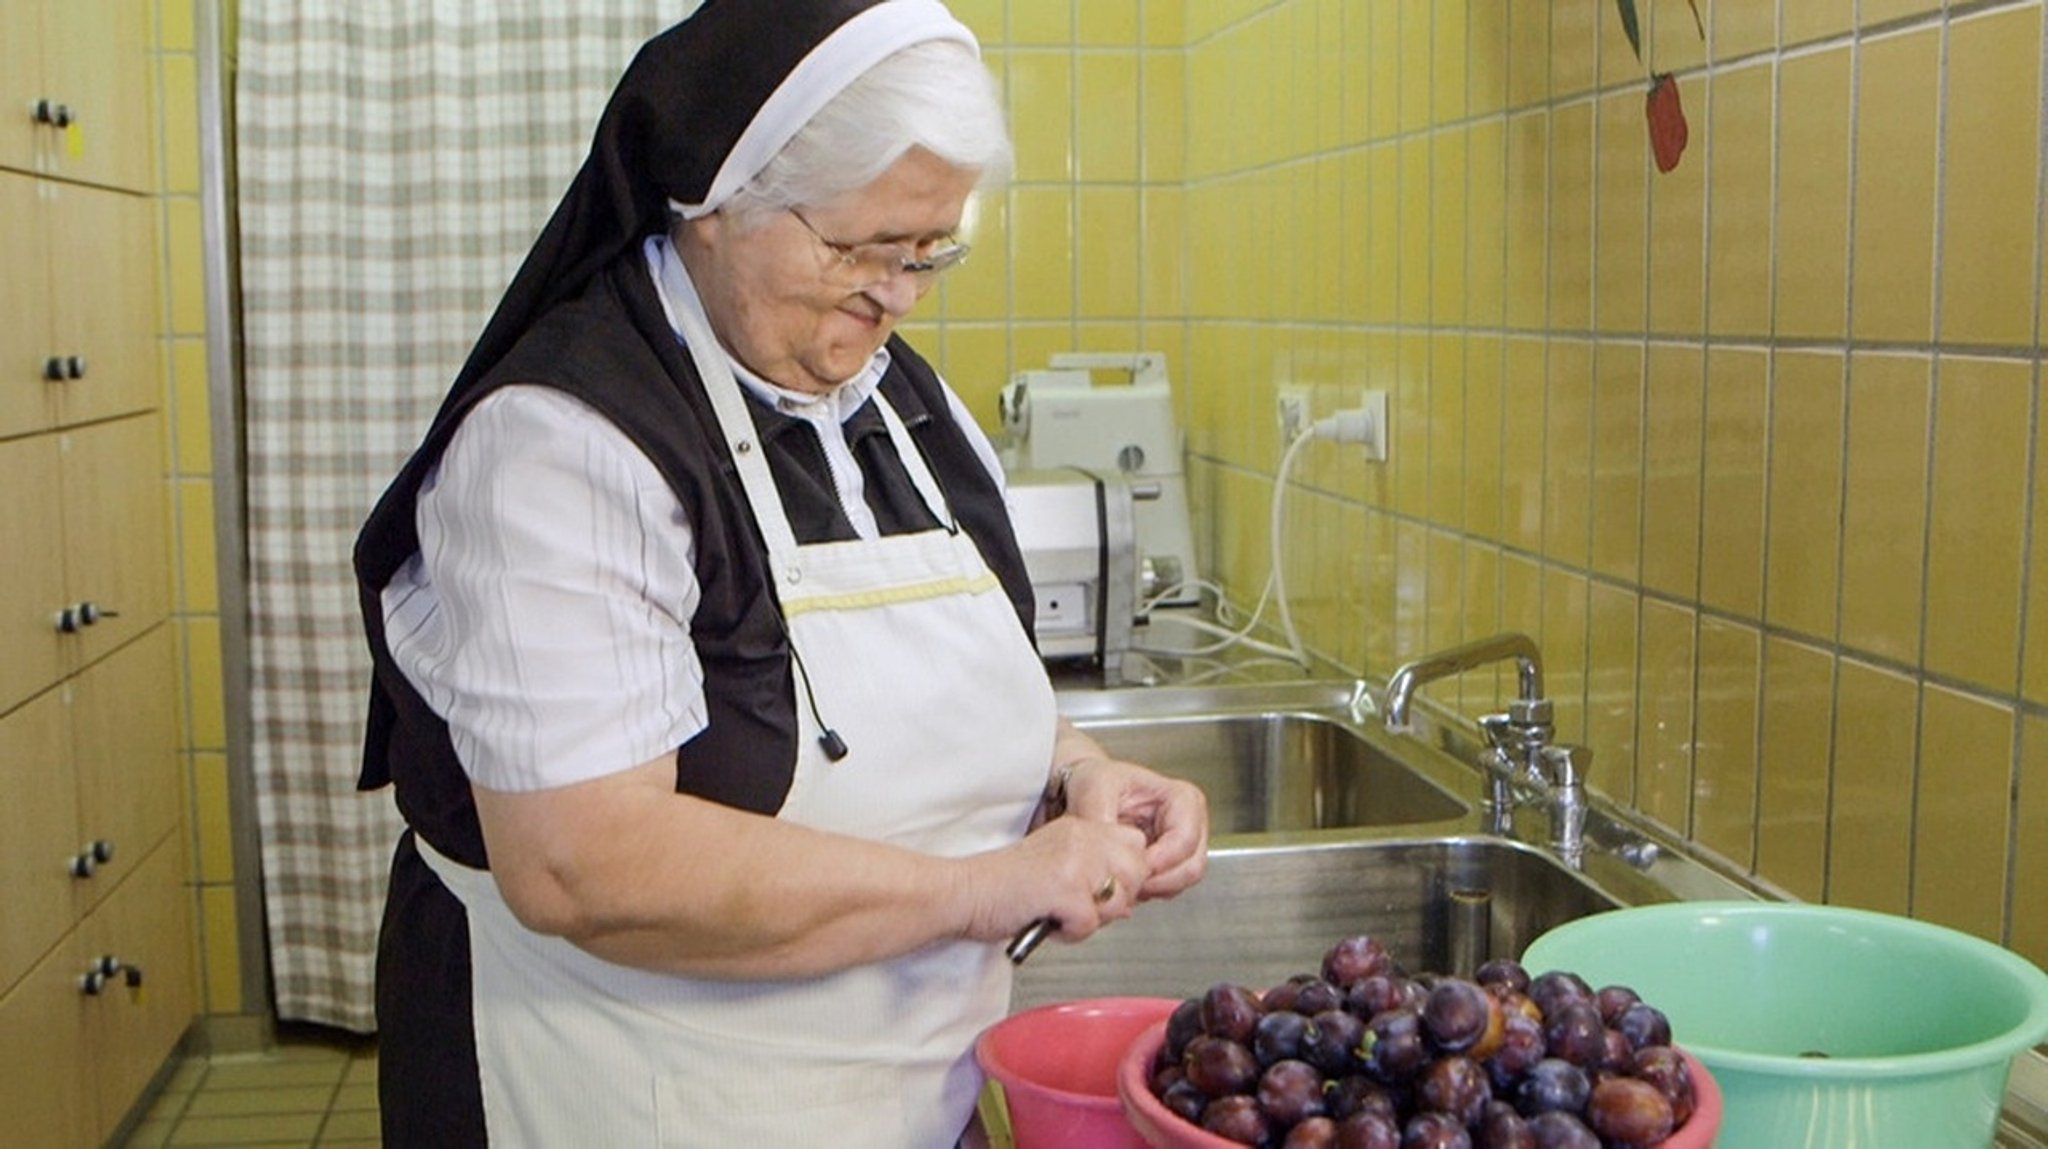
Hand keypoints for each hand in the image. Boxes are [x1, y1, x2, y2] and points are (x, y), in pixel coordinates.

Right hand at [963, 815, 1151, 943]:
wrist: (963, 893)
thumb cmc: (1000, 887)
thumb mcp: (1055, 866)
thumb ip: (1093, 875)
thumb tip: (1127, 903)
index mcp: (1078, 828)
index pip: (1135, 846)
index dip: (1124, 875)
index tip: (1097, 892)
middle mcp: (1081, 838)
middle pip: (1136, 873)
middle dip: (1114, 899)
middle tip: (1077, 907)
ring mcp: (1075, 861)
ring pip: (1119, 900)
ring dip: (1092, 919)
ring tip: (1057, 915)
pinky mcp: (1064, 888)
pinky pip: (1091, 924)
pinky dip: (1069, 934)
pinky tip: (1045, 922)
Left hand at [1057, 745, 1208, 902]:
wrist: (1085, 790)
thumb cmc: (1096, 781)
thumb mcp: (1094, 786)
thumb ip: (1101, 815)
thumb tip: (1110, 848)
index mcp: (1182, 798)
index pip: (1185, 839)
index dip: (1161, 861)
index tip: (1133, 868)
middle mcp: (1190, 823)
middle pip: (1192, 867)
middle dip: (1159, 882)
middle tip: (1128, 884)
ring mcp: (1183, 846)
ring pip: (1182, 882)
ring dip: (1153, 889)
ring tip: (1122, 882)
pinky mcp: (1170, 864)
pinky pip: (1168, 889)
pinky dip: (1148, 891)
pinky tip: (1124, 881)